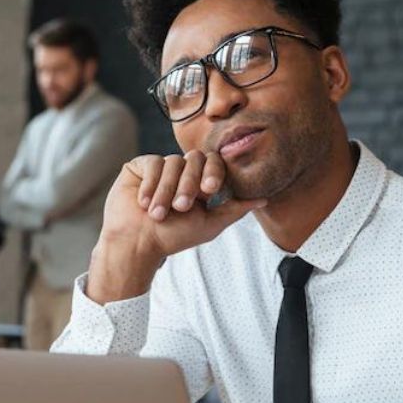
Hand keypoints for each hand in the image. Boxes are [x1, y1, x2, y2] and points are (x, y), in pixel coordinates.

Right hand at [86, 151, 265, 302]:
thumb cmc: (172, 237)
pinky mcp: (139, 166)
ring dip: (166, 191)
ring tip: (157, 214)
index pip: (213, 163)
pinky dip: (150, 184)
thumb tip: (264, 199)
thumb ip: (235, 209)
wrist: (137, 244)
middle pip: (194, 159)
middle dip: (189, 184)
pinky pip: (152, 163)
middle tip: (181, 207)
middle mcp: (180, 172)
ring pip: (172, 163)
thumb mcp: (209, 224)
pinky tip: (143, 203)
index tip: (210, 189)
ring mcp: (160, 167)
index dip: (213, 172)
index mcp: (198, 182)